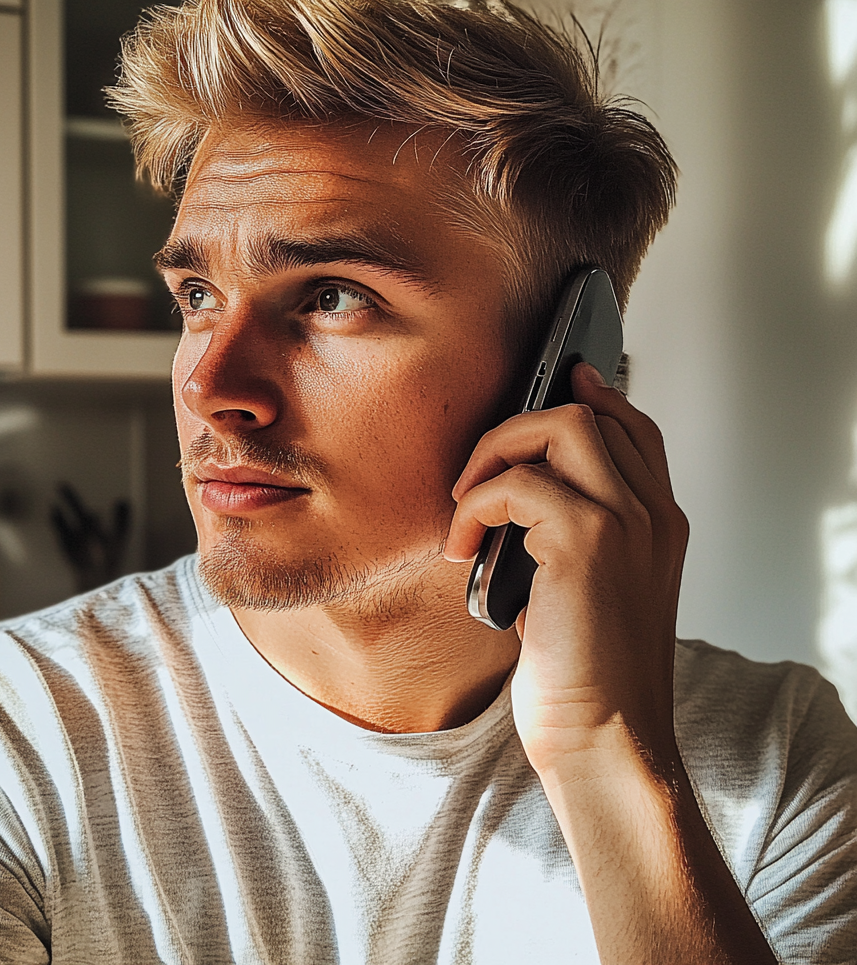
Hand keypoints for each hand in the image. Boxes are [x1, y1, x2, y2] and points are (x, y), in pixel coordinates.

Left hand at [444, 361, 688, 776]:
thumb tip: (512, 496)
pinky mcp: (588, 540)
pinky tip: (460, 547)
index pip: (633, 429)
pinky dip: (475, 506)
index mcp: (658, 523)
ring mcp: (627, 521)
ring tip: (466, 506)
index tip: (559, 378)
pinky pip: (518, 483)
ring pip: (561, 426)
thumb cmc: (585, 675)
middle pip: (589, 413)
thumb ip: (566, 537)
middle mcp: (653, 512)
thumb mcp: (581, 592)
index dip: (593, 396)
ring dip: (495, 454)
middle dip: (517, 427)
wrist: (604, 738)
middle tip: (475, 478)